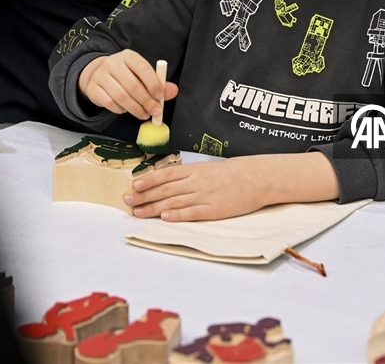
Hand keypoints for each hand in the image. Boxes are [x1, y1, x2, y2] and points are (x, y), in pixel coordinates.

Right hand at [78, 50, 178, 120]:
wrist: (97, 74)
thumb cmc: (125, 75)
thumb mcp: (141, 75)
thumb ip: (157, 83)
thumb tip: (173, 91)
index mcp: (128, 56)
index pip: (142, 67)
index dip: (153, 83)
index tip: (160, 96)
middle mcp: (113, 63)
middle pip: (132, 85)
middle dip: (146, 101)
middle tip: (155, 112)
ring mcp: (100, 75)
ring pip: (120, 96)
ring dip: (135, 109)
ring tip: (144, 114)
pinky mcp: (93, 88)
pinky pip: (109, 103)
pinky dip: (120, 110)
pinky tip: (126, 110)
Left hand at [125, 152, 340, 221]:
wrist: (258, 177)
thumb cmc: (234, 173)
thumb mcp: (210, 168)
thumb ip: (190, 174)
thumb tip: (169, 181)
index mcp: (196, 169)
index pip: (166, 174)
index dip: (148, 180)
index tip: (132, 185)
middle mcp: (197, 181)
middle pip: (165, 189)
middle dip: (144, 196)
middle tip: (126, 202)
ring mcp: (205, 196)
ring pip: (174, 201)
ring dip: (153, 208)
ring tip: (138, 212)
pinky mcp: (214, 209)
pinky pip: (192, 213)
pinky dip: (177, 215)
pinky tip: (164, 218)